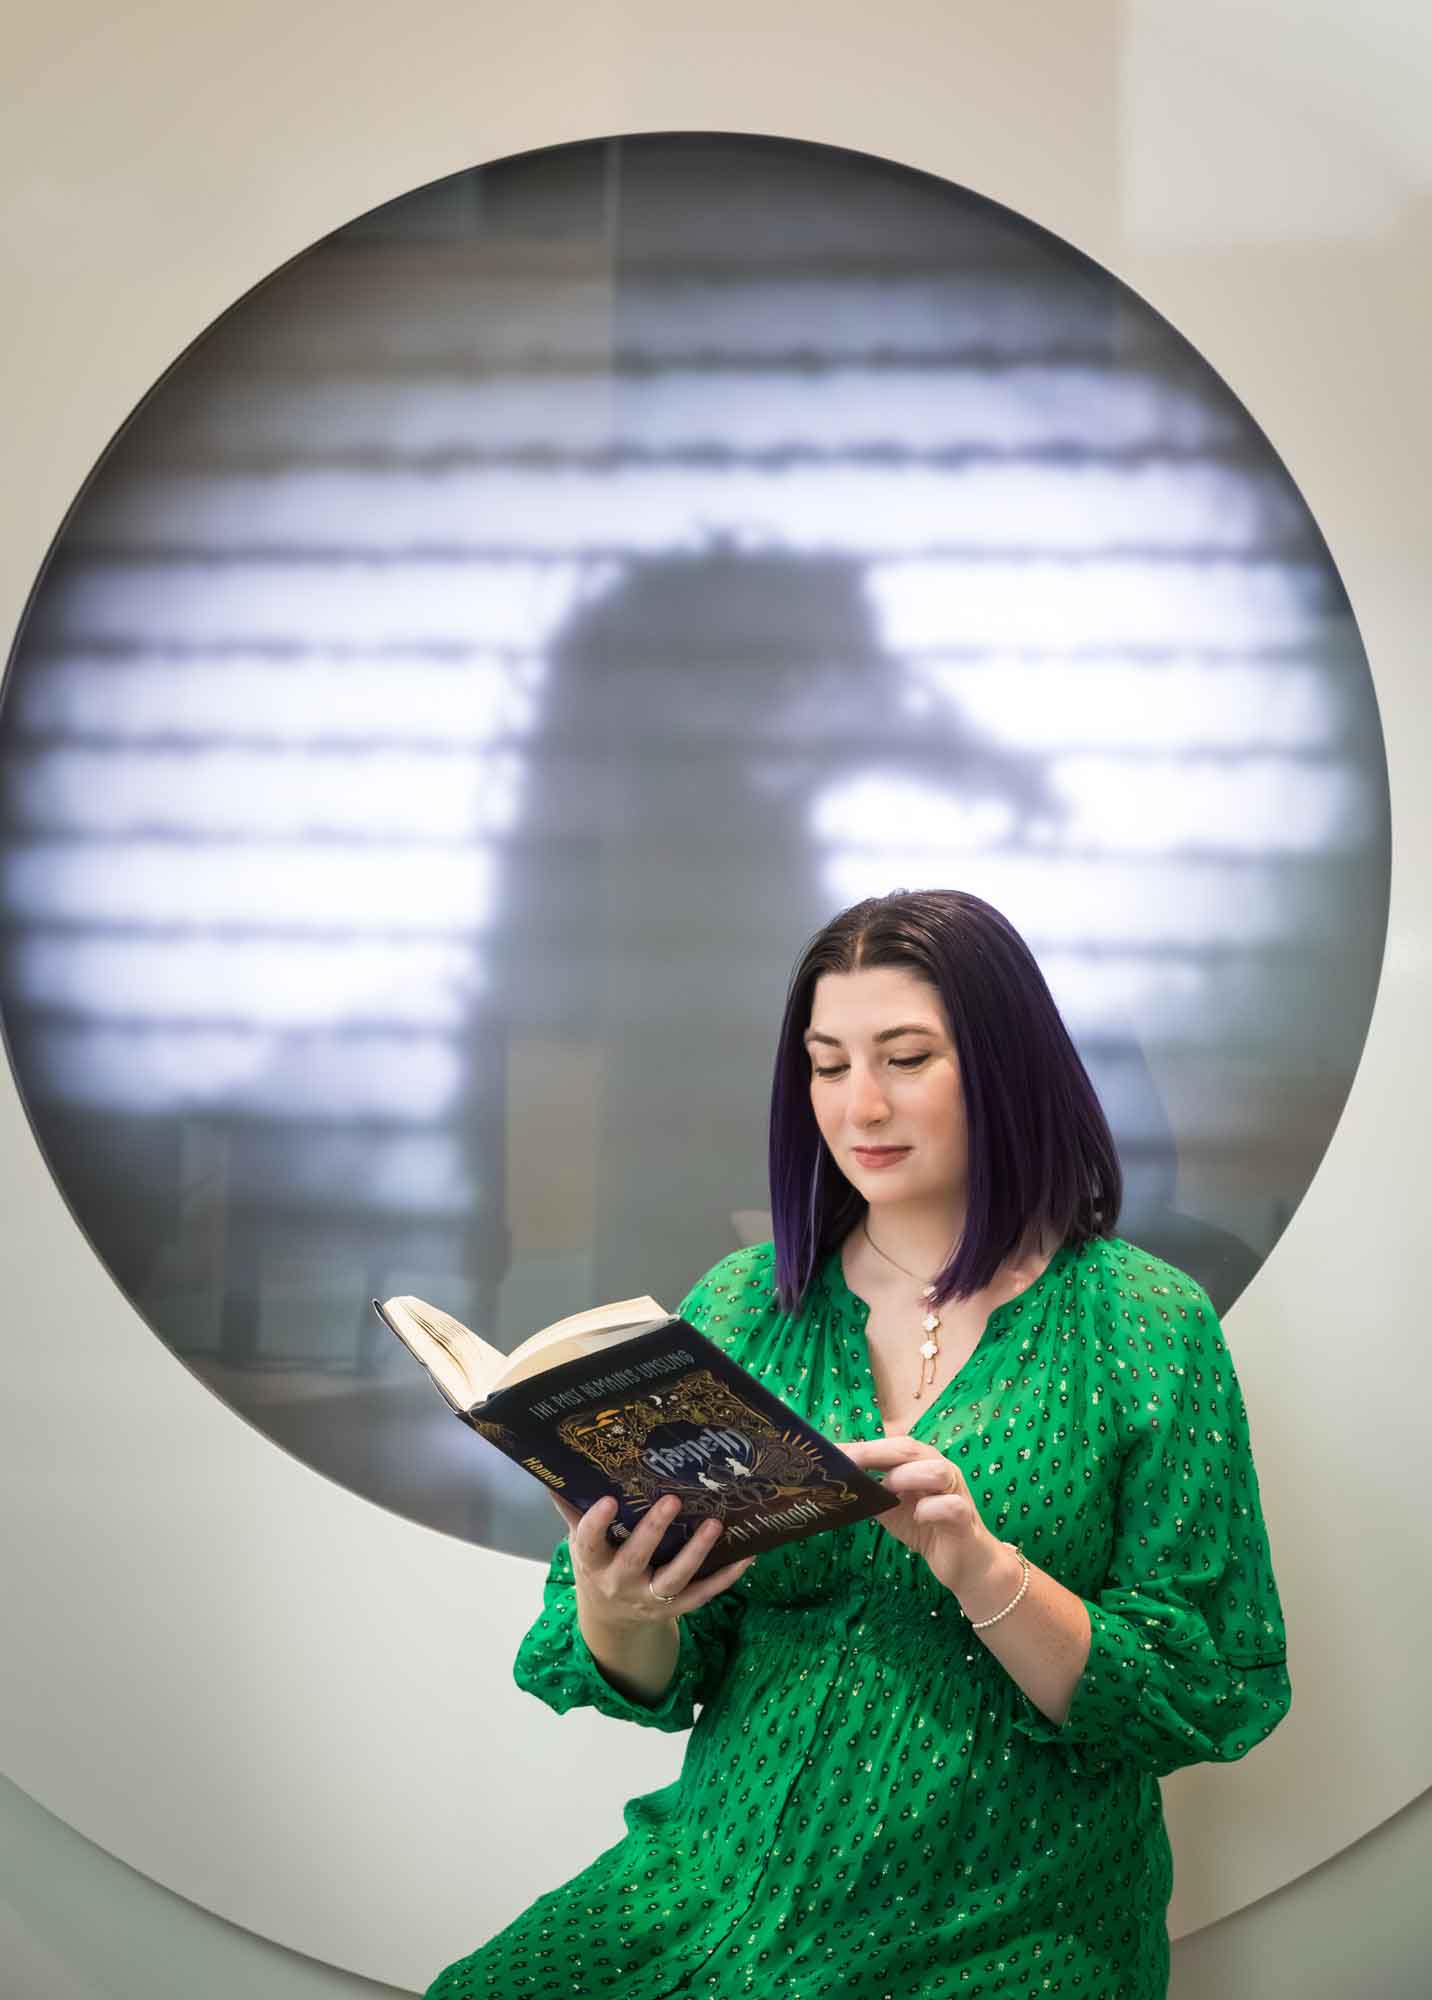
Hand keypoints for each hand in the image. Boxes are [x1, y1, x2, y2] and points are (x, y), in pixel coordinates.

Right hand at [547, 1490, 755, 1627]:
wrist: (612, 1619)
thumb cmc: (598, 1564)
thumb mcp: (580, 1542)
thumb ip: (572, 1509)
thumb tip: (556, 1470)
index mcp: (594, 1562)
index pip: (589, 1543)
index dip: (596, 1524)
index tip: (608, 1499)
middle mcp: (620, 1583)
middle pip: (635, 1559)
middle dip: (653, 1532)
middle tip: (672, 1500)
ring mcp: (650, 1598)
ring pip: (674, 1579)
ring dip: (695, 1553)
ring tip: (714, 1525)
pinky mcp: (677, 1608)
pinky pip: (703, 1593)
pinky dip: (726, 1576)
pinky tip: (747, 1555)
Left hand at [835, 1435, 1005, 1598]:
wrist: (965, 1560)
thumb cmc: (926, 1526)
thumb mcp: (892, 1506)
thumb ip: (872, 1490)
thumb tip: (834, 1480)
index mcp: (920, 1463)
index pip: (890, 1446)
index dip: (861, 1447)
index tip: (830, 1451)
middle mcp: (940, 1469)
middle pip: (910, 1449)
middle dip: (875, 1454)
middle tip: (847, 1463)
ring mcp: (955, 1492)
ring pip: (936, 1470)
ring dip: (907, 1478)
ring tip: (888, 1492)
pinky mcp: (964, 1518)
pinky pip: (950, 1506)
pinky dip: (929, 1510)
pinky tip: (918, 1517)